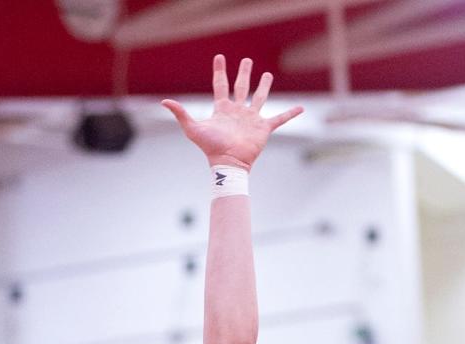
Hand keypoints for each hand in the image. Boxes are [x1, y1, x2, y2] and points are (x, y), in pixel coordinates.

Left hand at [162, 55, 302, 167]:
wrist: (228, 164)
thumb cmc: (210, 148)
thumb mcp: (193, 128)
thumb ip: (181, 113)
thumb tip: (164, 101)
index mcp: (223, 109)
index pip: (221, 85)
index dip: (219, 71)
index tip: (219, 57)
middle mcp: (238, 111)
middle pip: (241, 87)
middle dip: (244, 73)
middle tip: (247, 61)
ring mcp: (251, 119)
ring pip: (259, 98)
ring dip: (264, 86)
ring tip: (268, 75)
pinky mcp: (263, 129)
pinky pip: (279, 120)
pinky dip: (290, 114)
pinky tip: (300, 108)